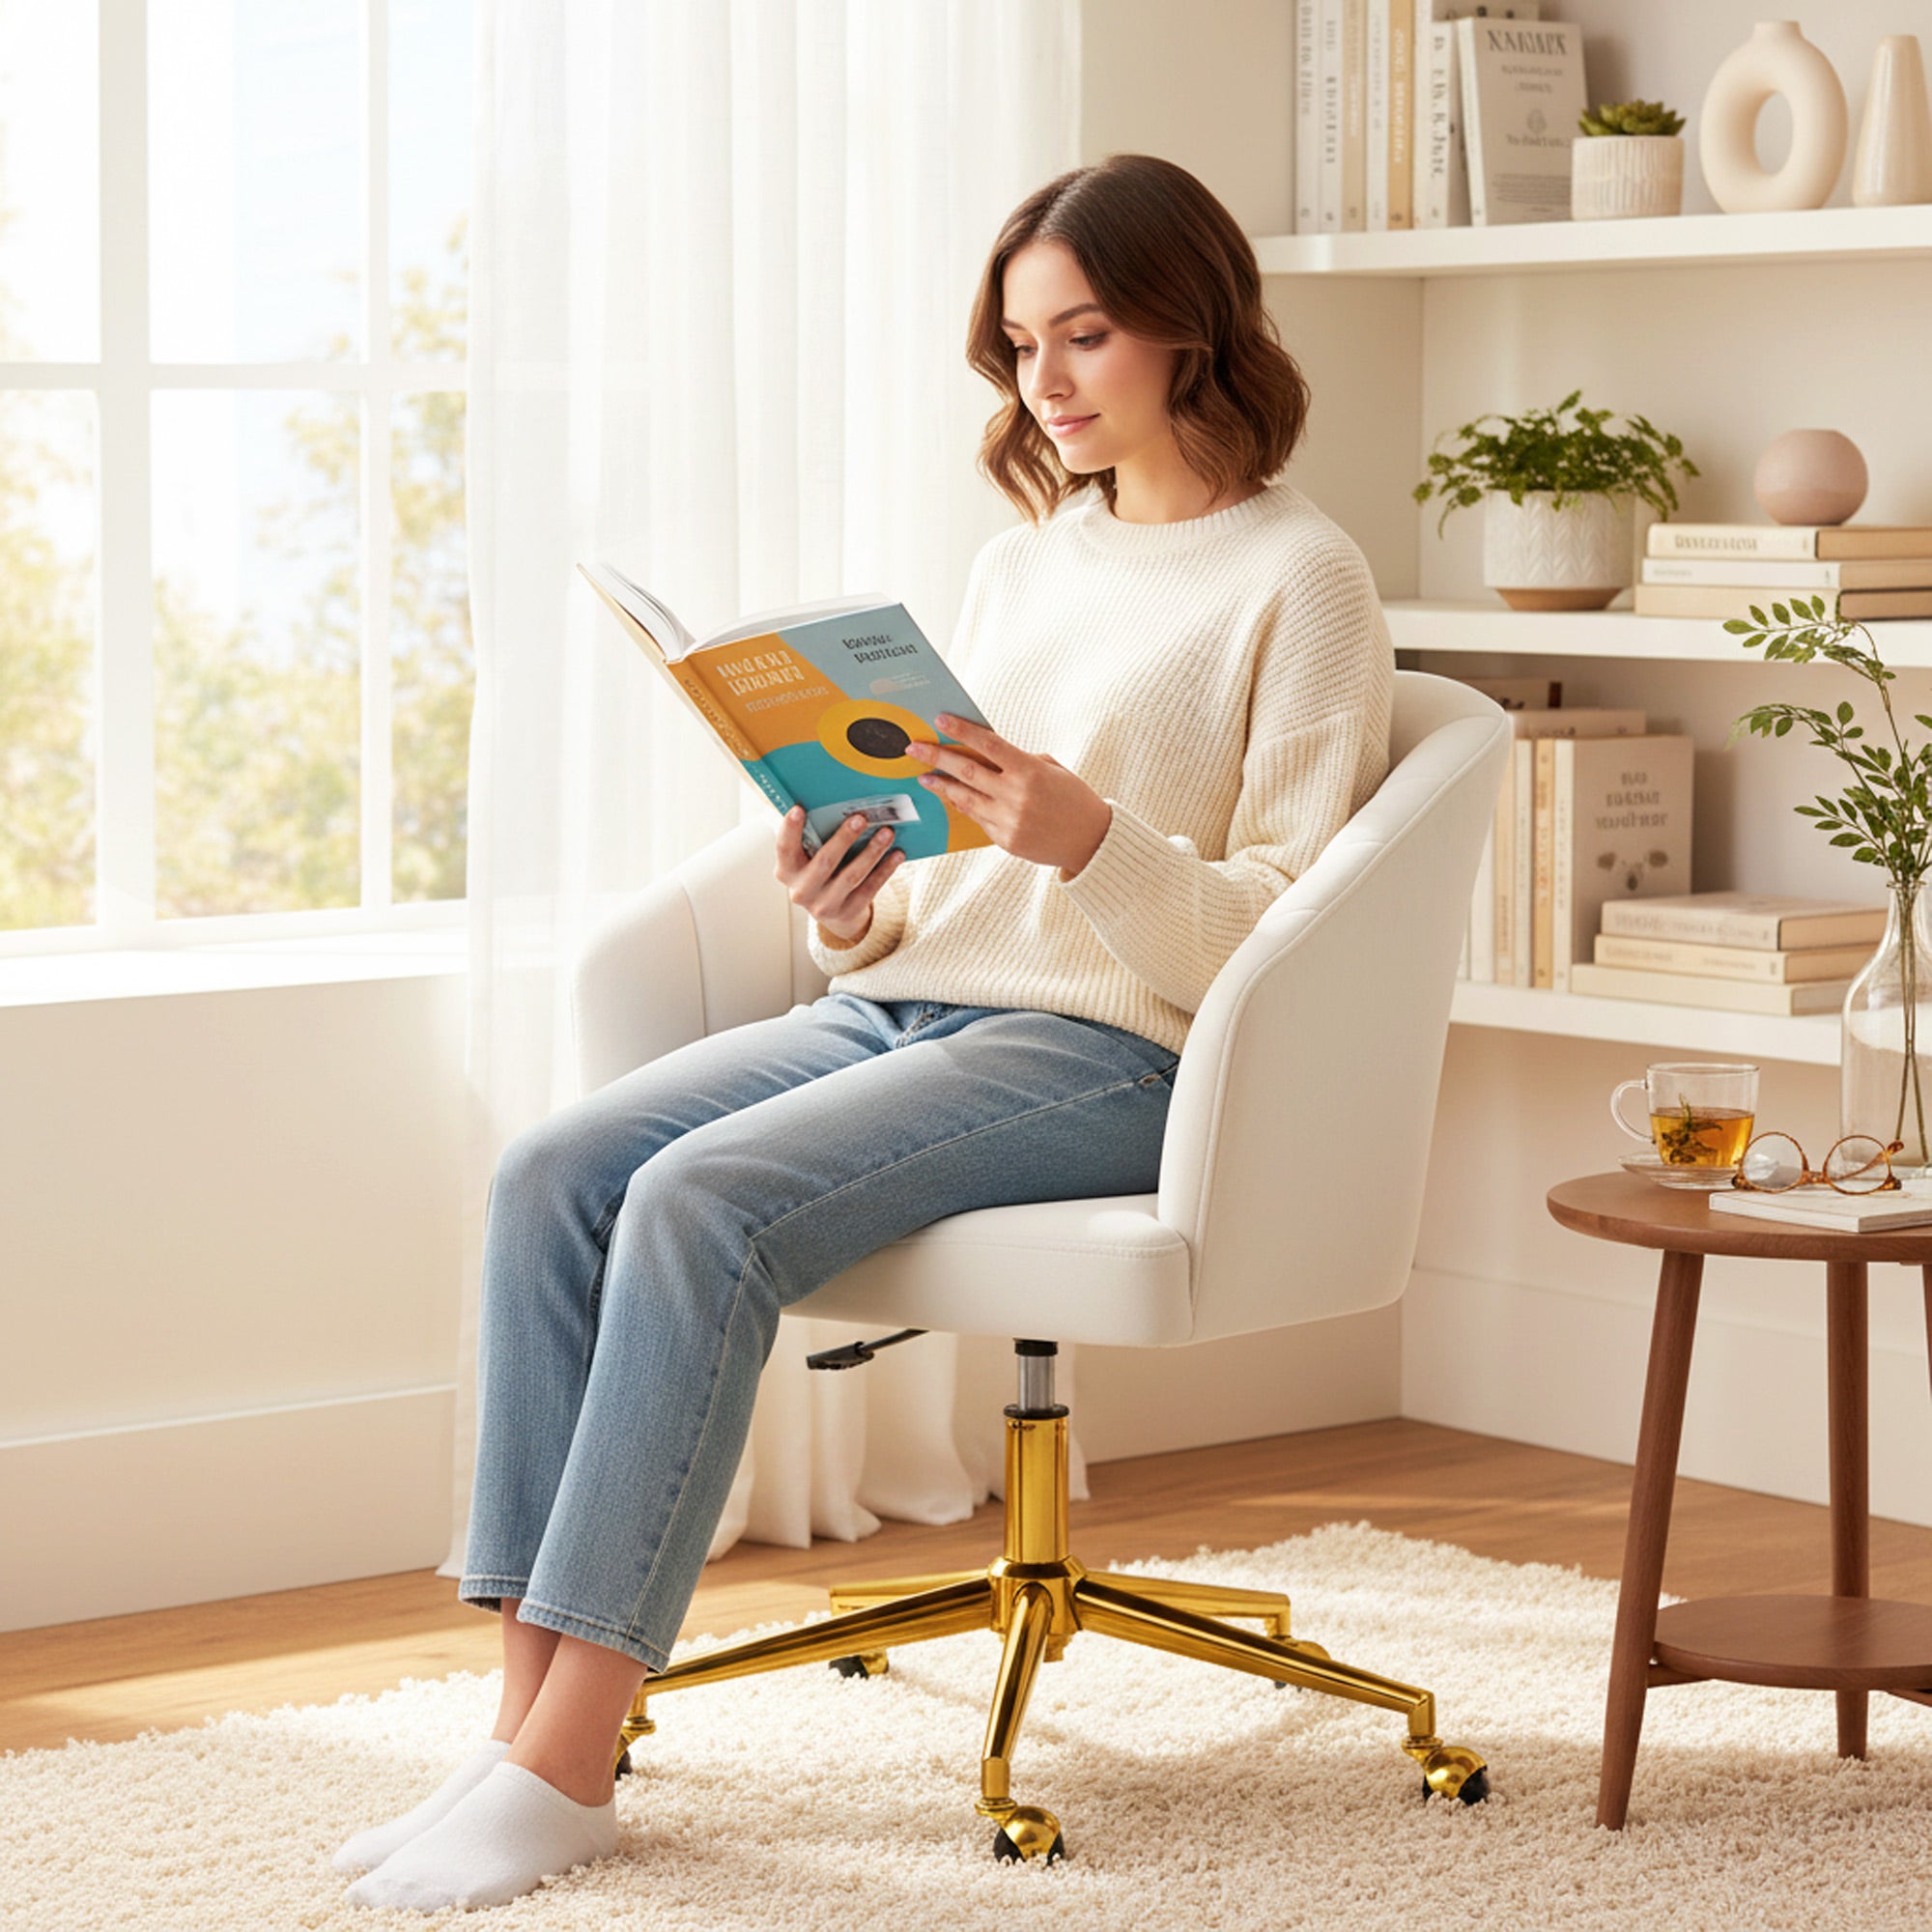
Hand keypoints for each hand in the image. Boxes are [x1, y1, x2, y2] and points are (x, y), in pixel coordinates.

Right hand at [774, 805, 904, 942]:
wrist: (832, 912)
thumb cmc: (820, 871)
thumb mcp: (808, 858)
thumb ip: (813, 837)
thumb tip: (835, 803)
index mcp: (787, 871)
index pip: (784, 849)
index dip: (790, 830)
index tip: (798, 809)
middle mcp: (802, 891)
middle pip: (825, 862)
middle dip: (844, 838)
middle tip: (861, 818)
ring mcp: (825, 905)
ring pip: (851, 876)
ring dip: (872, 852)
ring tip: (887, 832)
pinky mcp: (848, 912)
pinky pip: (870, 888)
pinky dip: (885, 869)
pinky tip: (897, 854)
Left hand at [906, 714, 1111, 878]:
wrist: (1091, 840)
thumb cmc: (1074, 798)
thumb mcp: (1052, 770)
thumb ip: (1019, 762)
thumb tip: (985, 755)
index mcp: (1030, 771)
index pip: (988, 744)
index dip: (962, 731)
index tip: (940, 719)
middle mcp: (1016, 796)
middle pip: (967, 771)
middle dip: (937, 757)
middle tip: (914, 748)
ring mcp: (1008, 820)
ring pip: (965, 798)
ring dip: (941, 785)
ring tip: (924, 776)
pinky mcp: (1005, 840)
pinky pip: (977, 818)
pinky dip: (963, 805)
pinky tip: (951, 796)